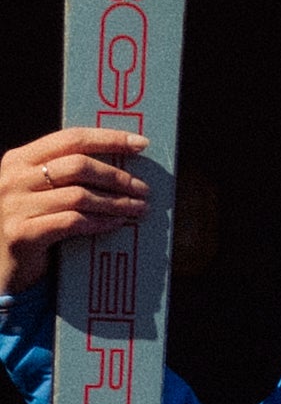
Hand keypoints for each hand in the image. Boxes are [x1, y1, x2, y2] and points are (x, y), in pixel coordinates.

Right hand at [2, 127, 149, 295]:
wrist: (2, 264)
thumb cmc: (32, 222)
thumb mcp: (41, 191)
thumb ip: (67, 174)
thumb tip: (125, 164)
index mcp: (18, 159)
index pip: (70, 138)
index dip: (109, 139)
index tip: (141, 144)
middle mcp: (12, 178)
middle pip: (78, 165)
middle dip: (117, 177)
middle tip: (144, 189)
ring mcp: (13, 206)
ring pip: (79, 196)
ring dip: (116, 202)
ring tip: (138, 208)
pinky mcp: (21, 233)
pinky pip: (72, 222)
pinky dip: (100, 222)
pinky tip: (117, 223)